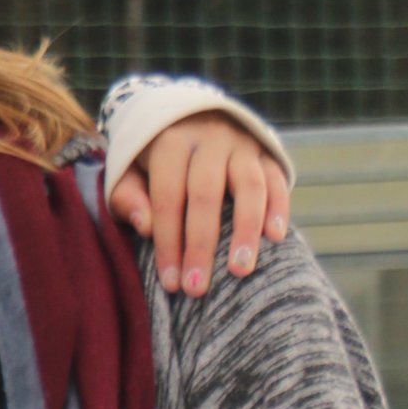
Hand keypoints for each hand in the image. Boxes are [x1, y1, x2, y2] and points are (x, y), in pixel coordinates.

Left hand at [111, 110, 290, 298]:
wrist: (192, 119)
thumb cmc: (155, 162)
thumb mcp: (129, 173)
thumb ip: (128, 198)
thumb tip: (146, 227)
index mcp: (172, 142)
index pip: (168, 196)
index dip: (168, 242)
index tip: (171, 283)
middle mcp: (210, 138)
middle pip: (206, 194)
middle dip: (201, 245)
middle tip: (197, 288)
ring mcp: (242, 143)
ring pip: (249, 186)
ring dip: (246, 231)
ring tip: (241, 271)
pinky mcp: (266, 152)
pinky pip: (276, 179)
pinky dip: (278, 207)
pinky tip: (276, 238)